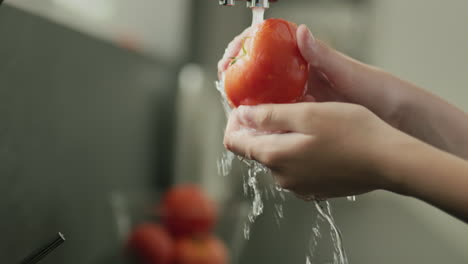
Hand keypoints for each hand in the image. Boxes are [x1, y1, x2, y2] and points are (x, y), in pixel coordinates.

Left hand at [224, 102, 407, 197]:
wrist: (389, 161)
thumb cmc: (352, 132)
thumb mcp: (307, 114)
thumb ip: (269, 115)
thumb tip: (241, 116)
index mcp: (275, 157)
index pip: (234, 142)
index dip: (235, 122)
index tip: (246, 106)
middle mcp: (282, 177)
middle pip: (256, 149)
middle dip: (260, 127)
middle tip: (278, 104)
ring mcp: (299, 186)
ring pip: (277, 156)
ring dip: (281, 137)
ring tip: (302, 117)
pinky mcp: (315, 188)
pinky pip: (295, 166)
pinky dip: (297, 150)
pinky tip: (317, 136)